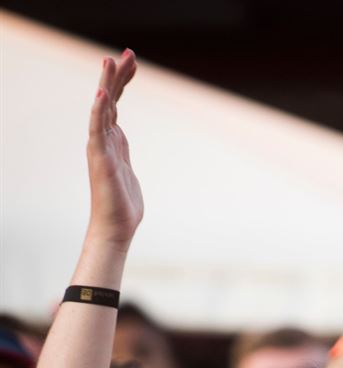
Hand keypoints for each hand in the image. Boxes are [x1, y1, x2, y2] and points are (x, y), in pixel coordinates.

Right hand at [85, 50, 143, 249]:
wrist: (115, 228)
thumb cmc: (122, 204)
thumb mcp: (126, 169)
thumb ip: (122, 151)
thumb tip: (121, 139)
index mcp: (112, 141)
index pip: (115, 103)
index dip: (123, 82)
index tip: (132, 62)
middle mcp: (103, 140)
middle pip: (110, 99)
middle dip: (118, 76)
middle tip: (129, 53)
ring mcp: (100, 148)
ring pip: (103, 110)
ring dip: (107, 85)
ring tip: (111, 61)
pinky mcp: (100, 159)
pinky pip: (98, 131)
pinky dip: (99, 113)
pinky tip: (103, 96)